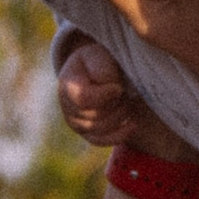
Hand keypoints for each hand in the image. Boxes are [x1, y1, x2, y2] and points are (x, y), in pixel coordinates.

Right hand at [56, 37, 198, 160]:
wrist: (93, 70)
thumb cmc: (97, 62)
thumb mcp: (99, 57)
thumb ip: (103, 71)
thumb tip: (113, 91)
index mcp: (67, 84)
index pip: (84, 99)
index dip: (105, 95)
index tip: (119, 88)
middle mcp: (66, 106)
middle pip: (95, 115)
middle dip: (116, 104)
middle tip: (124, 91)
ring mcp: (74, 122)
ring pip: (100, 128)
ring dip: (119, 116)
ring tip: (126, 101)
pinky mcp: (86, 133)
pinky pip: (100, 141)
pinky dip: (118, 135)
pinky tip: (132, 125)